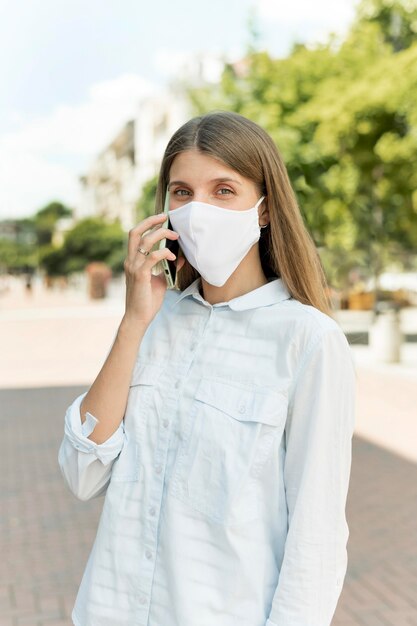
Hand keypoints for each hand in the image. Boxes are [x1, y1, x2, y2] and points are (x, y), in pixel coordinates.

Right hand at [122, 214, 184, 328]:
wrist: (139, 317)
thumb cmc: (148, 300)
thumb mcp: (161, 281)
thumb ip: (167, 268)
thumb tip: (179, 257)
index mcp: (133, 261)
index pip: (136, 235)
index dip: (147, 224)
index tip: (162, 220)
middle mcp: (130, 261)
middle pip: (134, 232)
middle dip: (150, 221)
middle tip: (165, 217)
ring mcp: (133, 267)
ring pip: (144, 242)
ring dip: (160, 235)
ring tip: (174, 236)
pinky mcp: (140, 275)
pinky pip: (152, 258)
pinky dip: (163, 254)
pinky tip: (171, 257)